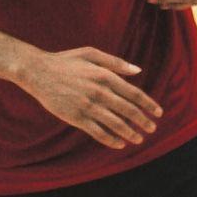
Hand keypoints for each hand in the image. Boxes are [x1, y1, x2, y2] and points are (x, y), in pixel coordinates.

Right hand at [19, 46, 162, 148]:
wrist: (38, 71)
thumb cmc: (65, 60)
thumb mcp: (90, 53)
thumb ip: (115, 62)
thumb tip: (138, 70)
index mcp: (104, 75)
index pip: (133, 93)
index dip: (148, 104)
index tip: (158, 112)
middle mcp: (99, 91)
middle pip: (128, 110)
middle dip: (143, 121)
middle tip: (152, 128)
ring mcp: (87, 106)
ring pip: (116, 124)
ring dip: (130, 133)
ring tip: (138, 139)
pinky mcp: (76, 117)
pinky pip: (98, 132)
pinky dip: (111, 140)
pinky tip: (119, 143)